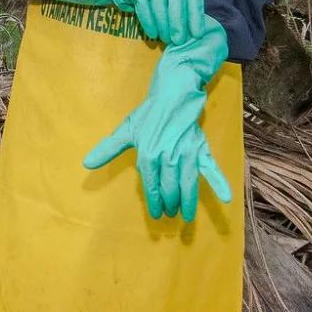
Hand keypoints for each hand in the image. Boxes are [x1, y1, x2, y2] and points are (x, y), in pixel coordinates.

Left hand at [83, 19, 232, 221]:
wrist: (172, 94)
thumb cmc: (148, 115)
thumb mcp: (126, 131)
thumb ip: (108, 149)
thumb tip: (86, 163)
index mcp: (148, 155)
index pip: (151, 186)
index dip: (154, 202)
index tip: (157, 214)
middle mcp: (167, 157)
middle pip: (170, 188)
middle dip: (170, 204)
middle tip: (170, 215)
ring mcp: (186, 153)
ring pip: (187, 184)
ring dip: (188, 202)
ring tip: (186, 217)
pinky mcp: (201, 149)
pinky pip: (211, 168)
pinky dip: (219, 183)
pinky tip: (226, 199)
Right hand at [110, 0, 207, 45]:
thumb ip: (186, 0)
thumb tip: (195, 29)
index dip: (196, 15)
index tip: (197, 34)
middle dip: (178, 23)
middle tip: (179, 40)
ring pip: (159, 4)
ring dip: (164, 25)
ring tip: (166, 39)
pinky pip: (143, 7)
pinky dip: (149, 23)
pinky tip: (153, 33)